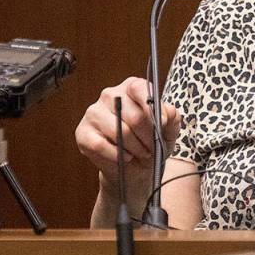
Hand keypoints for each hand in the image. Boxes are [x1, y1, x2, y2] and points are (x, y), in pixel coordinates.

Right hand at [74, 76, 180, 199]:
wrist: (135, 168)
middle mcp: (110, 95)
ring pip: (120, 132)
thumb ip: (172, 117)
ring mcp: (93, 113)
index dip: (152, 108)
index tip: (162, 124)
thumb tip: (166, 112)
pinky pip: (100, 145)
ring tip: (140, 152)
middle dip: (148, 137)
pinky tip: (124, 157)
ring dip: (135, 148)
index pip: (139, 88)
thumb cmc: (151, 142)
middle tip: (152, 147)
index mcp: (131, 87)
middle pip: (134, 116)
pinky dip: (117, 155)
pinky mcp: (82, 133)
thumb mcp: (168, 129)